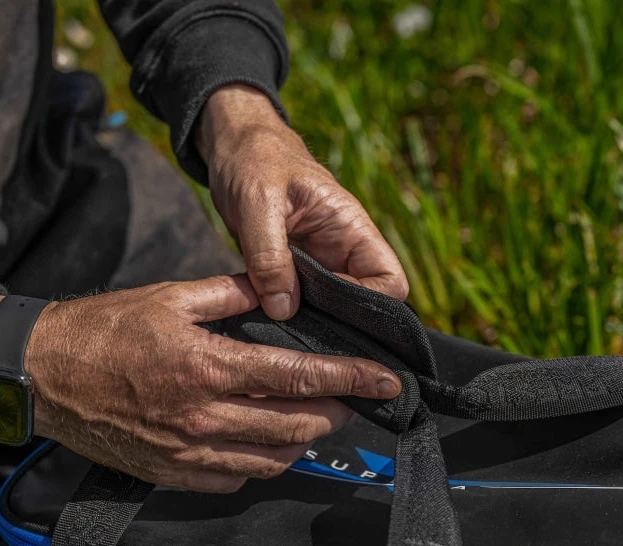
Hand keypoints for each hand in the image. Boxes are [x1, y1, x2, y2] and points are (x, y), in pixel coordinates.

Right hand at [0, 278, 401, 491]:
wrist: (39, 375)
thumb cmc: (103, 331)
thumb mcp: (170, 297)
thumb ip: (232, 293)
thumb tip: (278, 287)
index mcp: (209, 368)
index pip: (300, 377)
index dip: (351, 379)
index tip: (387, 382)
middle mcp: (204, 418)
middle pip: (297, 426)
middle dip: (337, 412)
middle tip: (354, 397)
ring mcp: (187, 453)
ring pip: (272, 459)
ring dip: (306, 440)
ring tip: (320, 418)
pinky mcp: (171, 473)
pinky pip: (236, 479)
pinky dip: (265, 462)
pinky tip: (271, 443)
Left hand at [197, 85, 408, 319]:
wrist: (232, 145)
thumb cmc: (253, 160)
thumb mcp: (256, 203)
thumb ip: (269, 257)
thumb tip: (284, 310)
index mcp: (352, 228)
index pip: (390, 282)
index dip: (368, 302)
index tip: (324, 304)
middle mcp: (342, 250)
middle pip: (365, 302)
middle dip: (337, 319)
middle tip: (297, 323)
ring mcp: (318, 262)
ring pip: (331, 307)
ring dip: (309, 318)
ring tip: (278, 321)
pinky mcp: (293, 270)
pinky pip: (301, 301)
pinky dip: (286, 311)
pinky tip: (266, 314)